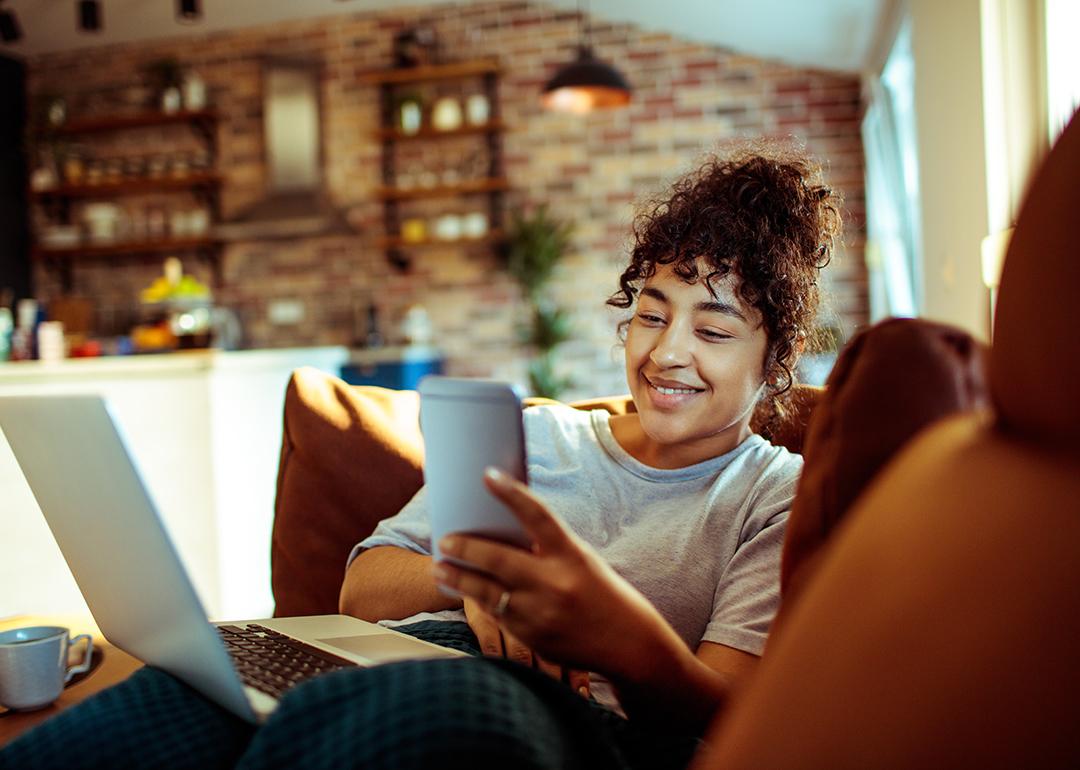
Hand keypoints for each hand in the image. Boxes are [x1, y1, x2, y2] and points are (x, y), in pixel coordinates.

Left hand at [432, 467, 682, 682]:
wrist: (627, 643)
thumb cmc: (600, 592)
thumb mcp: (580, 561)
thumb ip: (546, 549)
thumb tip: (501, 531)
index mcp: (571, 555)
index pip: (539, 516)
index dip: (512, 494)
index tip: (487, 475)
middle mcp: (555, 583)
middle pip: (499, 559)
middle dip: (466, 548)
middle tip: (445, 540)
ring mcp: (540, 613)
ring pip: (487, 592)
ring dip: (459, 579)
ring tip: (440, 568)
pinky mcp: (531, 637)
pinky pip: (496, 614)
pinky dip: (479, 600)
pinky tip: (464, 590)